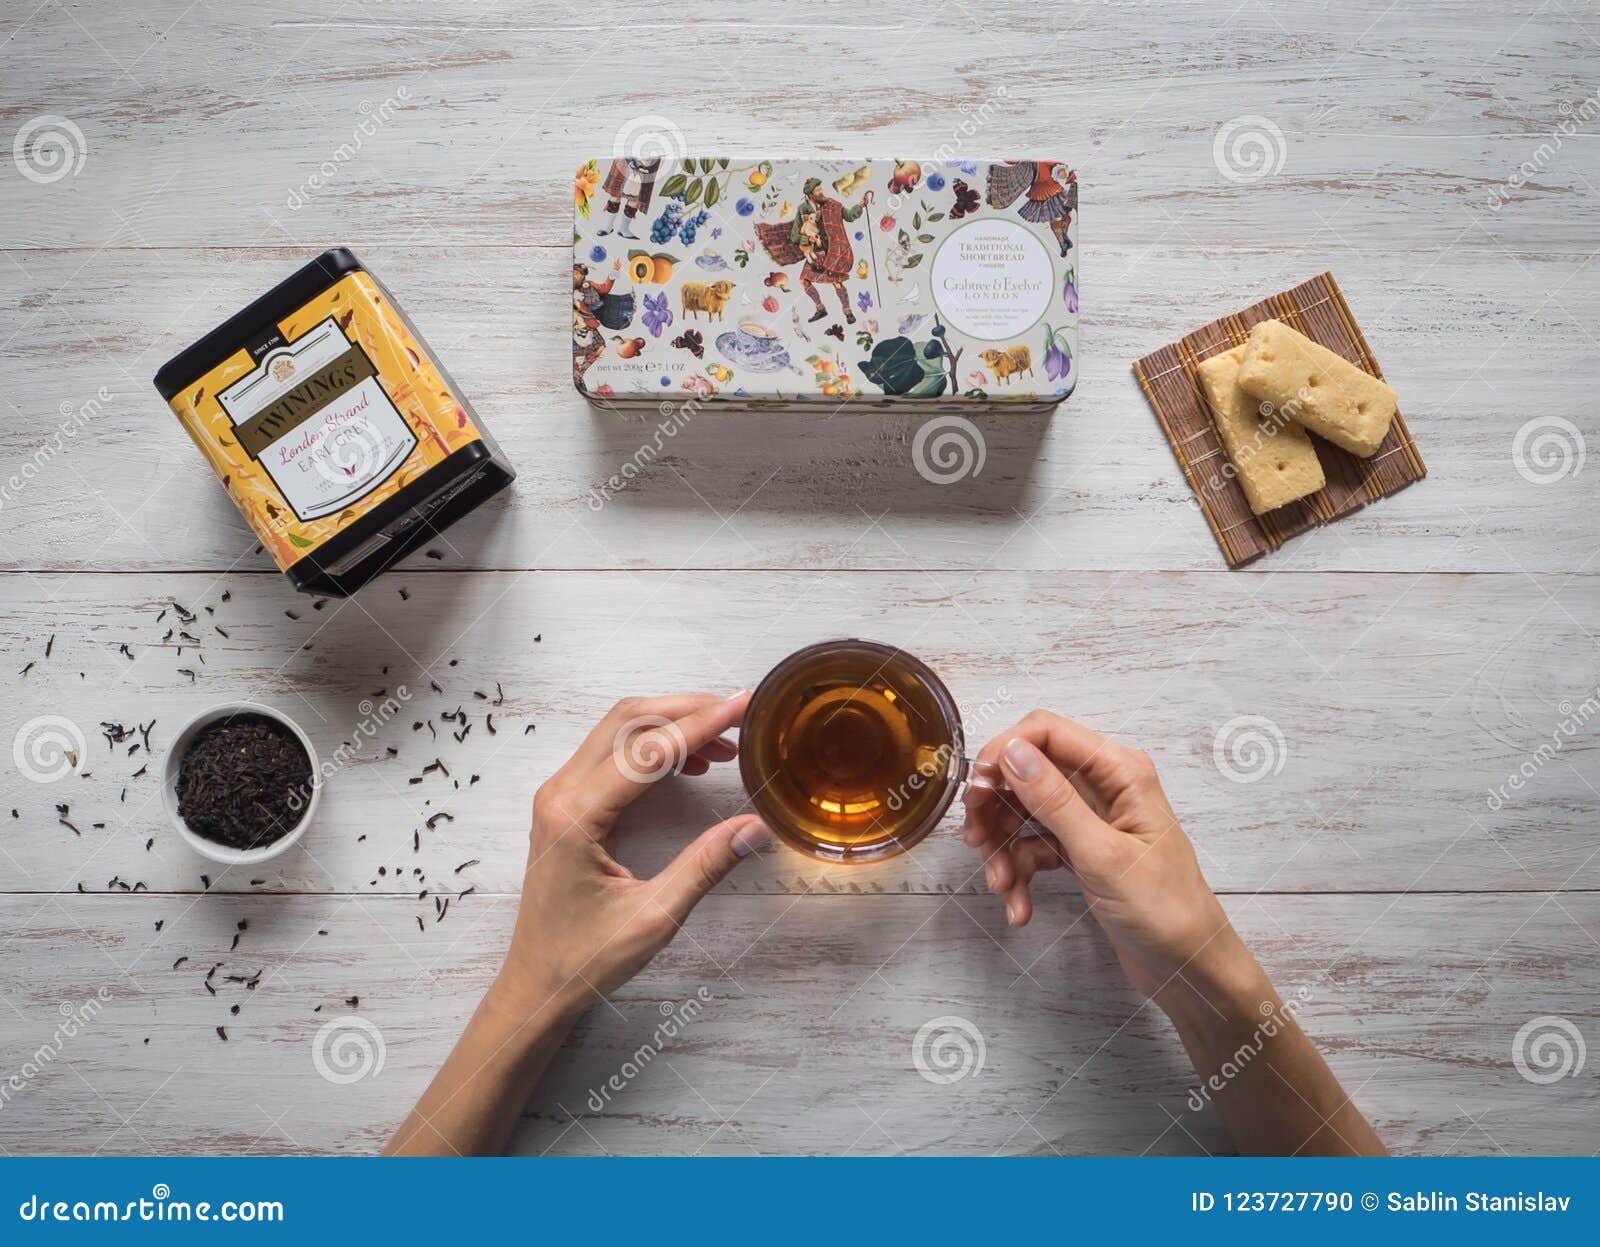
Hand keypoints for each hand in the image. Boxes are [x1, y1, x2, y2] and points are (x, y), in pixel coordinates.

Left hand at [489, 692, 770, 1021]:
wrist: (537, 984)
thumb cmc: (583, 958)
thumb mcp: (654, 917)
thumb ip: (704, 865)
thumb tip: (754, 827)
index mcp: (575, 816)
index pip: (647, 750)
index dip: (700, 724)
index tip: (742, 706)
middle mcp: (560, 794)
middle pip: (628, 721)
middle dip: (687, 709)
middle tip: (738, 713)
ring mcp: (560, 795)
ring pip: (619, 730)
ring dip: (672, 724)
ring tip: (725, 742)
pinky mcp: (568, 804)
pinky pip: (614, 754)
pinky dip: (655, 746)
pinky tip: (691, 764)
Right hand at [961, 710, 1249, 1004]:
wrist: (1187, 968)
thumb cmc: (1165, 911)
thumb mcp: (1102, 855)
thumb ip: (1055, 800)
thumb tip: (1012, 752)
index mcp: (1119, 771)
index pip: (1046, 732)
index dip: (1003, 754)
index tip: (977, 790)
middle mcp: (1104, 786)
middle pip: (1027, 774)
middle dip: (996, 809)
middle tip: (975, 840)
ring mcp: (1091, 818)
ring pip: (1024, 814)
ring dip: (1004, 850)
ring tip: (1004, 888)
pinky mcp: (1081, 849)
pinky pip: (1034, 847)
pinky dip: (1020, 874)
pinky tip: (1020, 907)